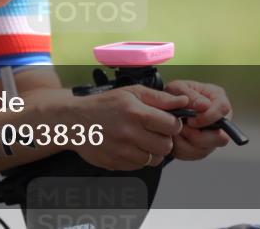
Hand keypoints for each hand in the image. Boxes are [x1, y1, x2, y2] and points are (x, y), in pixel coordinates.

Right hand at [70, 86, 186, 170]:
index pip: (172, 126)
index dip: (173, 123)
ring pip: (155, 159)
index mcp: (136, 113)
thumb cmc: (105, 104)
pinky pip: (140, 166)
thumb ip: (160, 98)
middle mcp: (129, 134)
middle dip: (164, 138)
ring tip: (141, 138)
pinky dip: (139, 158)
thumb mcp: (132, 92)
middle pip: (166, 146)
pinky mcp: (116, 164)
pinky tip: (129, 146)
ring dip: (153, 150)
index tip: (166, 121)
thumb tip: (184, 101)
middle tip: (153, 131)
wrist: (75, 122)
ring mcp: (122, 152)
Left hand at [164, 79, 232, 160]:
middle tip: (181, 128)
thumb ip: (190, 95)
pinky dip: (179, 149)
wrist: (166, 107)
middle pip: (221, 138)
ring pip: (204, 150)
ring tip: (173, 131)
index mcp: (219, 100)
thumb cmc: (175, 94)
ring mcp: (213, 138)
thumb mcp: (178, 88)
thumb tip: (205, 105)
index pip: (223, 109)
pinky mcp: (201, 150)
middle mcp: (221, 121)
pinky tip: (173, 137)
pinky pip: (191, 155)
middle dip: (197, 136)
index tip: (190, 120)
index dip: (208, 118)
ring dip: (184, 142)